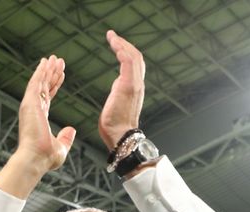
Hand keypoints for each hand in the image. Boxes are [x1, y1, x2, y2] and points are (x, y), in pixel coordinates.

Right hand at [16, 55, 75, 172]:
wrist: (36, 159)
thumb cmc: (45, 158)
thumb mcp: (61, 146)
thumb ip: (66, 137)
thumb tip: (71, 129)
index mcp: (40, 118)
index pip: (48, 97)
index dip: (55, 85)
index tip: (61, 75)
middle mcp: (34, 110)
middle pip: (44, 87)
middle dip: (52, 73)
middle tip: (58, 60)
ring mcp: (30, 105)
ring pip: (40, 82)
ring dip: (47, 69)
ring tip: (54, 57)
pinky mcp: (29, 103)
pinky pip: (36, 83)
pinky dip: (40, 71)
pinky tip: (45, 62)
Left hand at [98, 30, 144, 150]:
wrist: (120, 137)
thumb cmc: (115, 126)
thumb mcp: (117, 102)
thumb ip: (119, 91)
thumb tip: (117, 84)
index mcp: (135, 87)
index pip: (135, 63)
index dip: (126, 51)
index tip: (115, 43)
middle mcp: (138, 84)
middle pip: (136, 56)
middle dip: (124, 44)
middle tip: (112, 36)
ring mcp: (135, 85)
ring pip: (133, 56)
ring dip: (122, 44)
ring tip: (111, 37)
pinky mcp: (128, 86)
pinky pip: (129, 63)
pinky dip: (122, 52)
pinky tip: (115, 46)